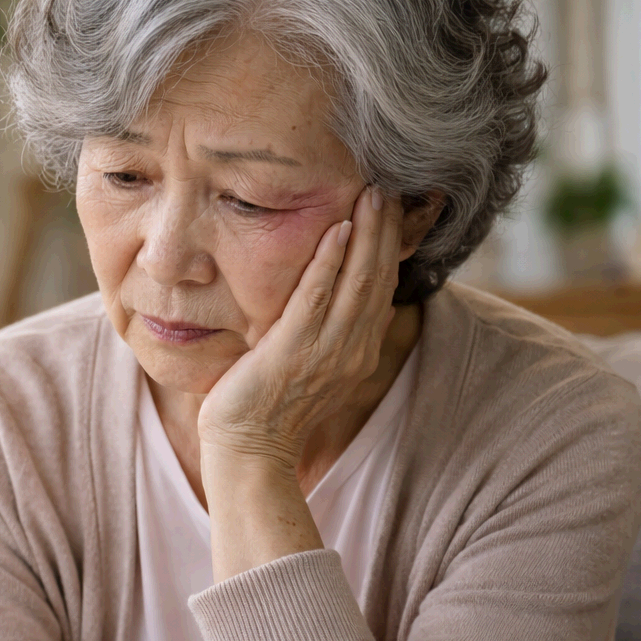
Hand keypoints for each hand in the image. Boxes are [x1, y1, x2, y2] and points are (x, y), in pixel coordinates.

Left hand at [198, 185, 402, 471]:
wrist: (248, 451)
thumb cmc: (269, 408)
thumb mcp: (312, 367)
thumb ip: (331, 334)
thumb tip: (352, 303)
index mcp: (357, 353)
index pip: (382, 290)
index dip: (390, 249)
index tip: (393, 211)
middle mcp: (351, 351)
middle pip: (378, 279)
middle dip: (385, 232)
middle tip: (388, 188)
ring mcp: (325, 352)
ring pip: (357, 283)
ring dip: (366, 235)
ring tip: (371, 195)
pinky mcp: (293, 351)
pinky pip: (317, 299)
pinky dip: (329, 263)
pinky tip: (337, 230)